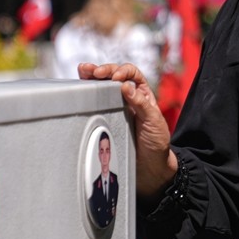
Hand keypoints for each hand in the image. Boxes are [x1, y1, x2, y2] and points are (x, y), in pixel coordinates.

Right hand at [78, 62, 176, 196]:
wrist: (149, 168)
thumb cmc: (156, 144)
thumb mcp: (154, 122)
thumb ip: (141, 104)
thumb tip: (125, 86)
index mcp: (143, 95)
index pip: (133, 74)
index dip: (124, 71)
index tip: (116, 78)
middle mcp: (128, 99)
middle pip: (114, 76)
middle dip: (104, 70)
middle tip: (93, 72)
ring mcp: (116, 109)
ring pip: (103, 87)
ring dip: (92, 76)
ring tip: (83, 71)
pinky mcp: (106, 119)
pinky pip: (96, 103)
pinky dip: (88, 92)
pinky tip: (82, 85)